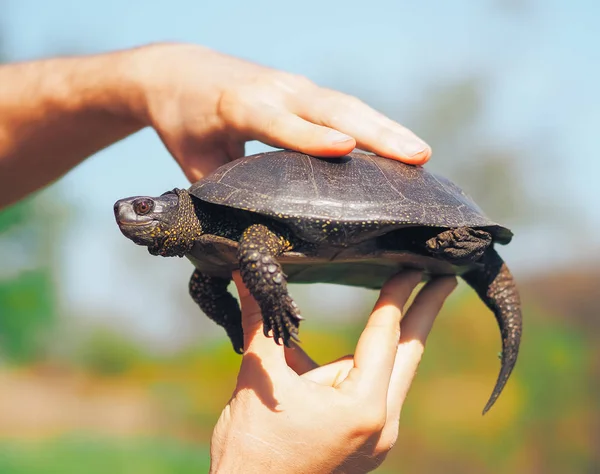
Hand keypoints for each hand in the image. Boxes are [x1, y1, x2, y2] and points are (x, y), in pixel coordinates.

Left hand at [132, 43, 430, 181]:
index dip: (310, 136)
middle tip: (418, 156)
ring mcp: (292, 86)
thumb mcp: (193, 161)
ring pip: (345, 105)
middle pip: (330, 108)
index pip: (279, 121)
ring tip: (421, 154)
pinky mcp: (302, 90)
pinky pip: (342, 106)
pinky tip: (397, 144)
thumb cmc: (184, 121)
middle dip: (375, 132)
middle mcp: (274, 89)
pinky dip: (372, 124)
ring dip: (384, 127)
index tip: (346, 149)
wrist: (177, 71)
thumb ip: (223, 193)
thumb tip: (247, 239)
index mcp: (239, 106)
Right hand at [209, 272, 456, 473]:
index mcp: (362, 407)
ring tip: (410, 301)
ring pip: (395, 374)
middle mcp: (382, 426)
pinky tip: (364, 348)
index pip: (385, 336)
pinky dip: (373, 365)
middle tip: (446, 279)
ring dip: (397, 339)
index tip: (414, 266)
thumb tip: (246, 273)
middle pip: (409, 354)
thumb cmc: (253, 447)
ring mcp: (378, 440)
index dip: (397, 296)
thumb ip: (261, 323)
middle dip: (425, 312)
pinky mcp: (367, 445)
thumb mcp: (260, 378)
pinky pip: (379, 392)